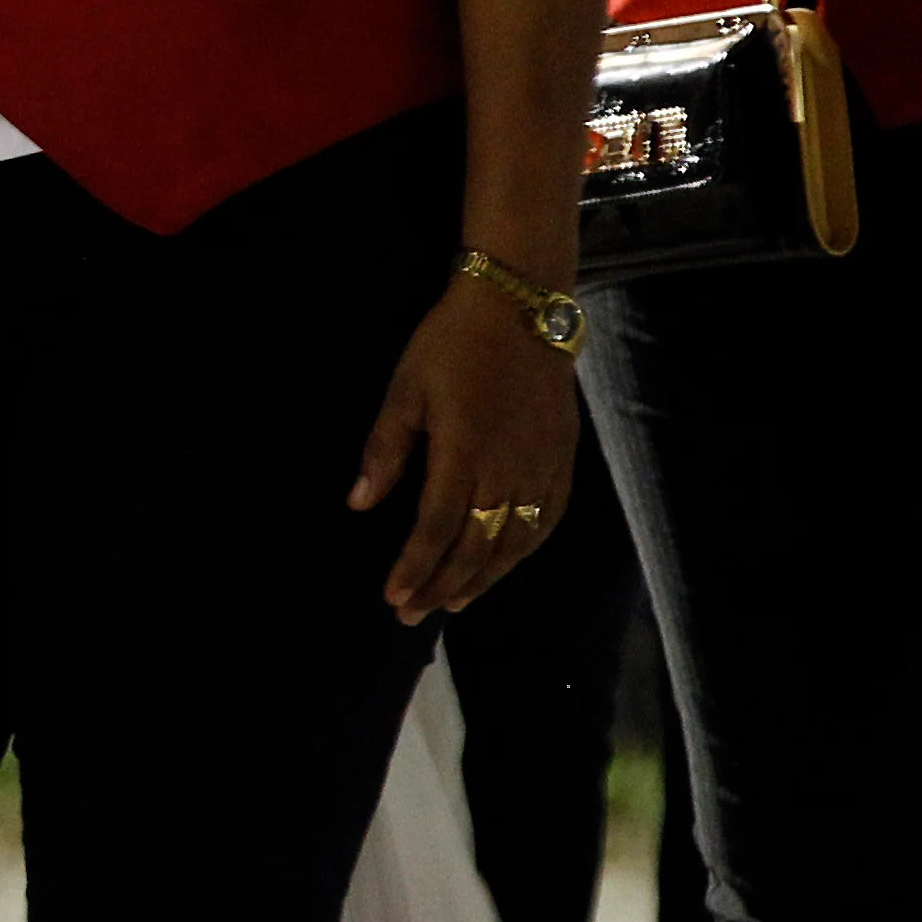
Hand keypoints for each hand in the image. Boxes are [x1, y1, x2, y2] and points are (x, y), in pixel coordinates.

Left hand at [351, 277, 579, 620]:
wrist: (521, 308)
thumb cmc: (452, 344)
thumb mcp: (404, 388)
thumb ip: (385, 449)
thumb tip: (359, 502)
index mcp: (464, 453)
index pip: (437, 528)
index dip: (415, 567)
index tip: (393, 597)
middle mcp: (508, 470)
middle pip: (476, 546)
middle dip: (442, 585)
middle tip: (413, 613)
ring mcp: (542, 467)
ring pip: (516, 541)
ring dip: (485, 577)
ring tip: (454, 601)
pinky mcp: (563, 460)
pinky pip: (548, 519)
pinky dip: (525, 549)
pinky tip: (505, 563)